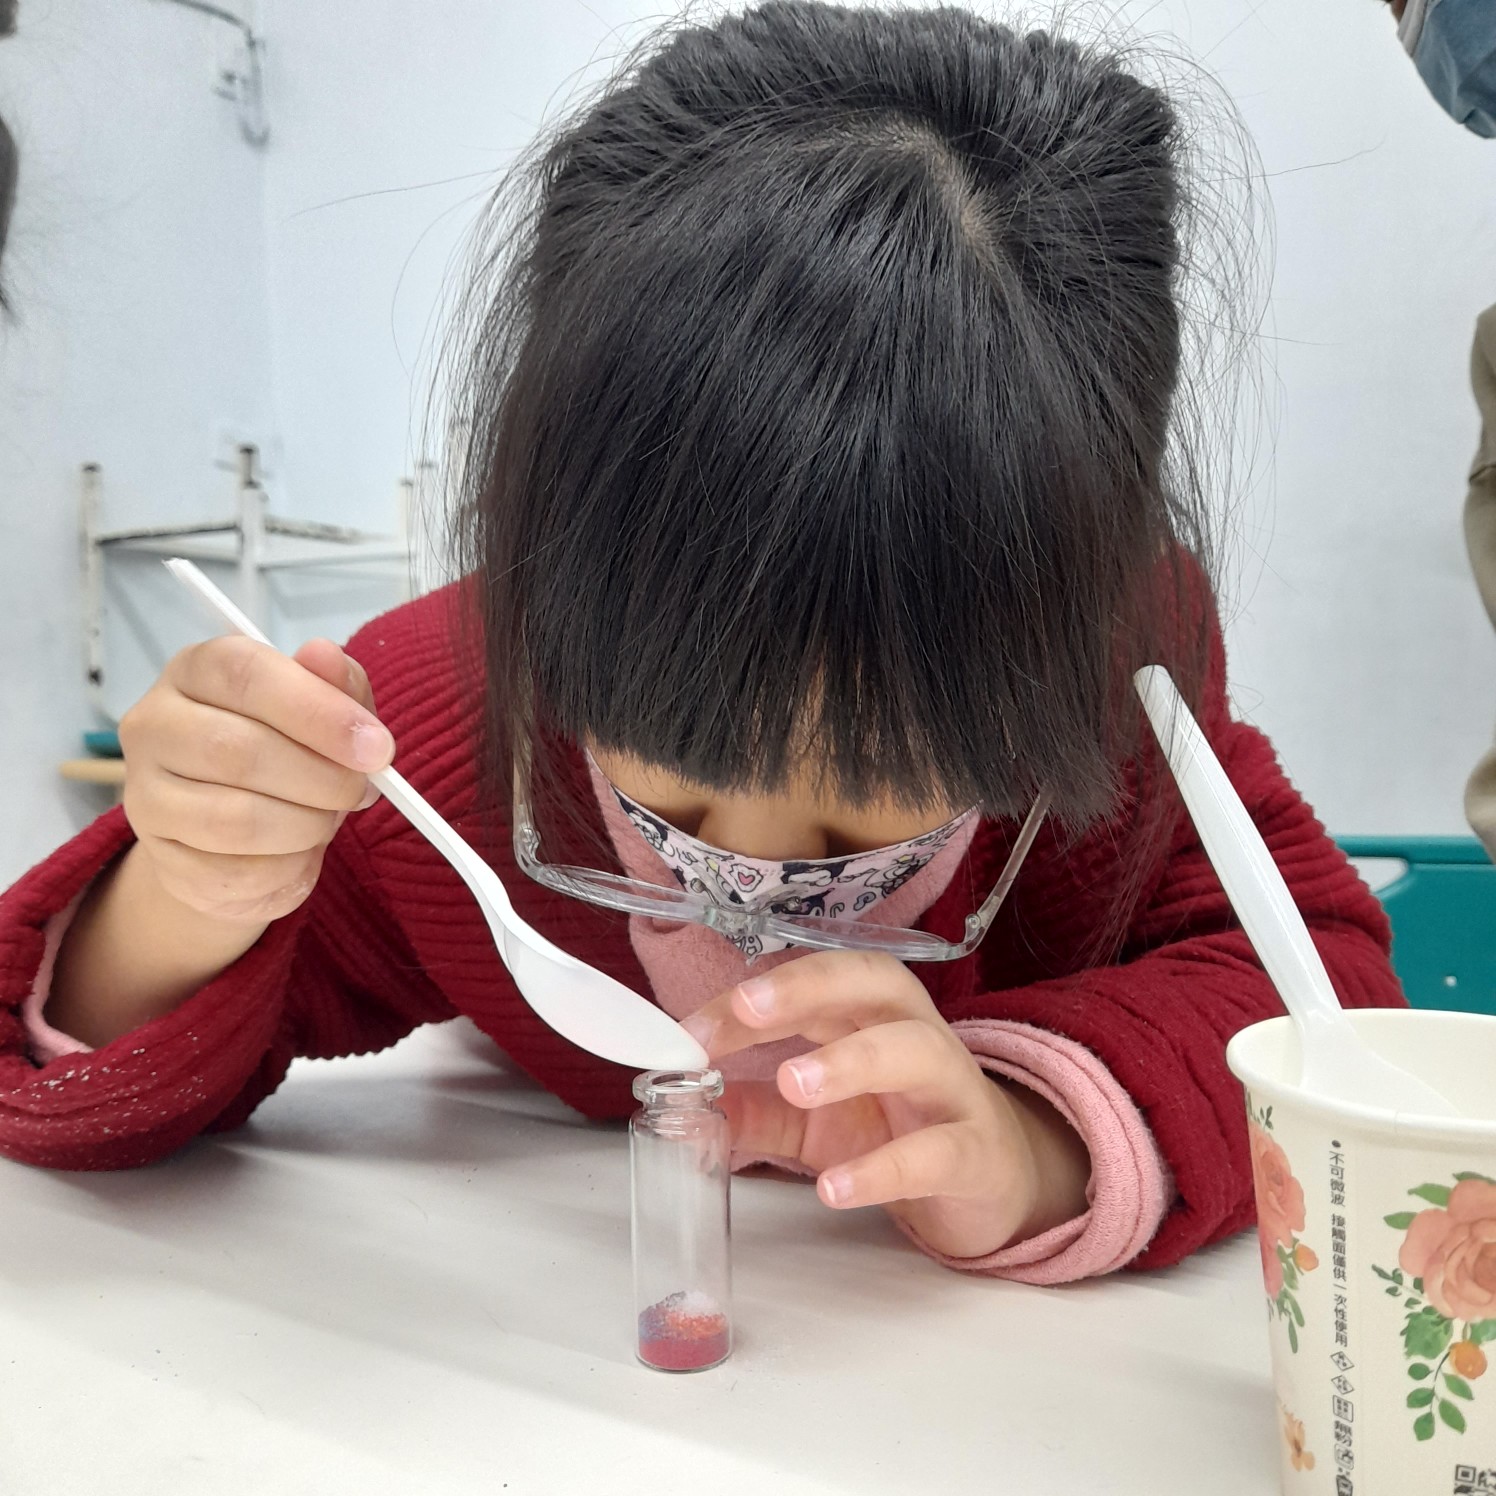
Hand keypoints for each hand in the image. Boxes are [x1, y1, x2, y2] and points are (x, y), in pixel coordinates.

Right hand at [118, 635, 392, 925]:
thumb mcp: (326, 706)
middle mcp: (154, 725)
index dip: (319, 711)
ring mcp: (145, 795)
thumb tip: (325, 655)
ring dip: (307, 826)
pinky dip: (288, 867)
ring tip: (329, 819)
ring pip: (236, 819)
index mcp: (196, 670)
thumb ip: (335, 683)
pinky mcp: (160, 858)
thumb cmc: (289, 749)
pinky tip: (300, 852)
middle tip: (361, 790)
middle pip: (238, 751)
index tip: (376, 746)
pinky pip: (235, 873)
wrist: (241, 831)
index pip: (245, 674)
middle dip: (322, 778)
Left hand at [684, 952, 1090, 1258]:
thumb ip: (758, 1112)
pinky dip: (885, 1169)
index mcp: (874, 1015)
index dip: (758, 997)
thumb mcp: (817, 1122)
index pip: (817, 983)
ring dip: (852, 1060)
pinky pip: (938, 1153)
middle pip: (876, 983)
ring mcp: (953, 1092)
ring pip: (916, 1051)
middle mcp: (918, 1035)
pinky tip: (835, 1188)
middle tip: (748, 1010)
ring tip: (793, 1084)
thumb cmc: (899, 1129)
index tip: (694, 1031)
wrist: (992, 1180)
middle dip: (809, 988)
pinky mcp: (977, 1155)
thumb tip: (688, 1112)